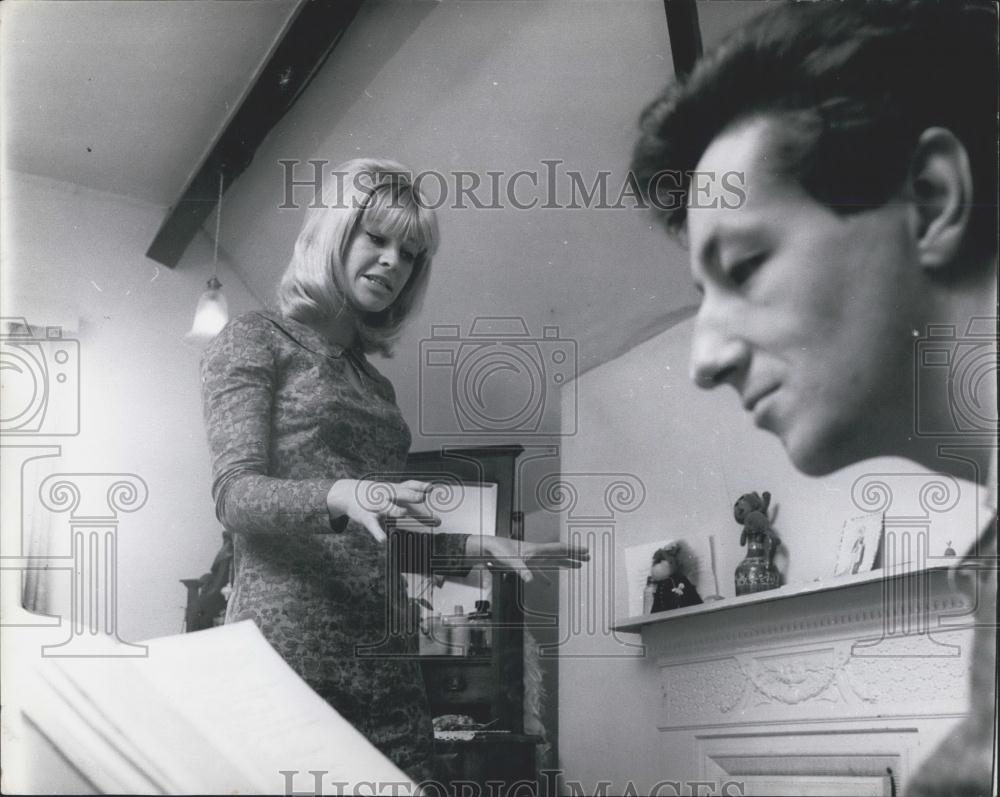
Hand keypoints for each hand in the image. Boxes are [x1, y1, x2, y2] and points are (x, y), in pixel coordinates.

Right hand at [326, 479, 440, 542]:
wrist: (348, 494)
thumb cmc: (380, 498)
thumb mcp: (397, 502)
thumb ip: (417, 512)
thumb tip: (438, 521)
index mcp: (396, 490)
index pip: (409, 485)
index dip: (419, 486)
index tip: (431, 488)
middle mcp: (387, 495)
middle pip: (400, 494)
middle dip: (411, 495)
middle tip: (422, 497)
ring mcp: (376, 506)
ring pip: (387, 508)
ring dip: (395, 510)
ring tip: (403, 513)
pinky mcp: (366, 517)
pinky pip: (373, 525)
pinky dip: (378, 532)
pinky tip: (383, 540)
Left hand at [470, 536, 589, 582]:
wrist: (489, 548)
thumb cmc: (500, 550)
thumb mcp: (512, 561)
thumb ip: (522, 570)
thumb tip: (532, 580)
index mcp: (538, 550)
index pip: (560, 549)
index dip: (574, 550)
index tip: (586, 550)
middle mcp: (538, 553)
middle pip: (560, 554)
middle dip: (574, 556)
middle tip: (588, 557)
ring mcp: (533, 559)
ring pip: (553, 561)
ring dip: (565, 563)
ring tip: (577, 566)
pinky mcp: (526, 565)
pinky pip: (540, 572)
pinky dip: (546, 578)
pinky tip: (548, 584)